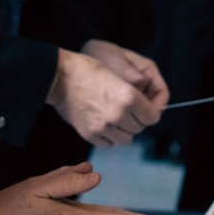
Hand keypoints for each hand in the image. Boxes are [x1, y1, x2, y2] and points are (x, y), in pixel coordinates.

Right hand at [48, 44, 163, 145]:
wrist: (60, 78)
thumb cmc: (89, 71)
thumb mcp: (119, 76)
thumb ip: (136, 96)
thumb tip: (149, 112)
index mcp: (129, 97)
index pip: (153, 116)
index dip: (150, 112)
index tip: (145, 110)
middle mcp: (119, 114)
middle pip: (140, 128)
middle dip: (136, 121)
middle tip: (127, 111)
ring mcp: (104, 127)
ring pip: (126, 139)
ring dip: (124, 130)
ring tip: (114, 118)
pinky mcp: (90, 135)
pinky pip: (109, 143)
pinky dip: (109, 137)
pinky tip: (103, 124)